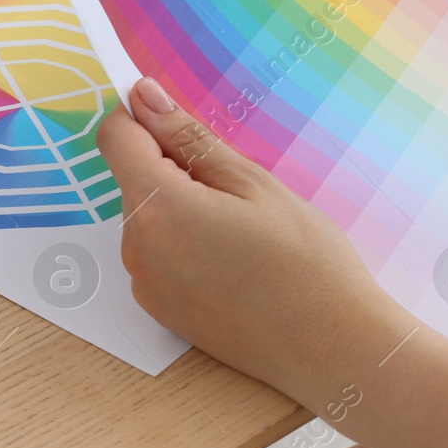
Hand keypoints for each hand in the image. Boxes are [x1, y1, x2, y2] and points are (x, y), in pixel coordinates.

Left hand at [96, 78, 408, 405]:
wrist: (332, 348)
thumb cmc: (306, 264)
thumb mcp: (253, 184)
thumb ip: (189, 139)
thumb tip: (145, 98)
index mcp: (158, 209)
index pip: (116, 138)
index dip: (142, 117)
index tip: (173, 114)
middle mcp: (138, 250)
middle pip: (134, 179)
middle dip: (174, 168)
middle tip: (238, 189)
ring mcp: (146, 286)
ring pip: (148, 217)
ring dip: (182, 208)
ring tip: (244, 232)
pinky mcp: (161, 311)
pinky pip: (159, 256)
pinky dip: (186, 245)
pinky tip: (235, 262)